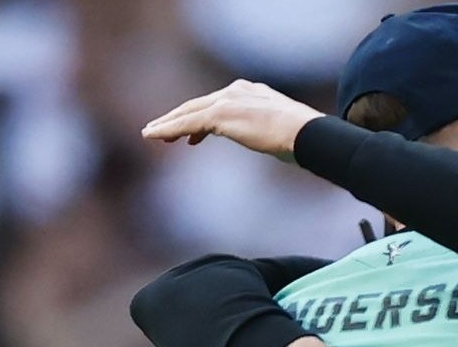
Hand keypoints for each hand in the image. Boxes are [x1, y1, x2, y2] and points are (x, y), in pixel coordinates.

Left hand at [142, 80, 324, 157]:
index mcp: (252, 92)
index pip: (218, 104)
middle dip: (178, 118)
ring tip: (151, 134)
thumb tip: (274, 144)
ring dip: (167, 124)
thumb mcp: (282, 132)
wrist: (306, 134)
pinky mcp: (220, 114)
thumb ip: (269, 132)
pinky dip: (167, 129)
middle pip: (198, 105)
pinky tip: (153, 136)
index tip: (190, 135)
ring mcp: (228, 100)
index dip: (200, 118)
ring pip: (188, 113)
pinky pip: (186, 123)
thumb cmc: (303, 139)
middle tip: (160, 130)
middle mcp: (237, 91)